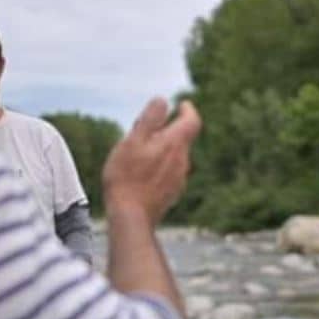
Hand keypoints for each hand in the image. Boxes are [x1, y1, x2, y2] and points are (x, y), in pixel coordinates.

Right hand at [103, 98, 202, 223]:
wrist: (130, 217)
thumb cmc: (126, 178)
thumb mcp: (133, 141)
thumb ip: (149, 119)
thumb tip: (163, 101)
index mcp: (175, 144)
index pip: (192, 120)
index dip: (188, 109)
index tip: (182, 104)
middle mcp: (183, 161)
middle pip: (182, 138)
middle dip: (168, 129)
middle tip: (147, 128)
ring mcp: (179, 179)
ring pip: (176, 156)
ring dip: (163, 149)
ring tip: (140, 152)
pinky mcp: (172, 193)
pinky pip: (170, 173)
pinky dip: (161, 166)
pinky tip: (143, 174)